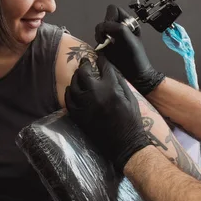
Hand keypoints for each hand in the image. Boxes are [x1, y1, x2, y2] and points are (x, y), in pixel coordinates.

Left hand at [65, 55, 150, 170]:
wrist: (124, 143)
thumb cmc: (131, 120)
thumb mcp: (131, 98)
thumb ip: (120, 82)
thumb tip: (110, 70)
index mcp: (111, 87)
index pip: (103, 67)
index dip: (101, 60)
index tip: (99, 57)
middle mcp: (95, 93)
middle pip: (84, 72)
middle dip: (84, 64)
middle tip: (85, 61)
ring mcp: (84, 104)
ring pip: (74, 84)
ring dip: (76, 77)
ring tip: (78, 74)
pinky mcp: (78, 115)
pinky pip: (68, 100)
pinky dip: (69, 92)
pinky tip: (71, 89)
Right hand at [95, 5, 164, 95]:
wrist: (135, 75)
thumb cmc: (136, 57)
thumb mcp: (130, 39)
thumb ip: (117, 28)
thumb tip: (103, 26)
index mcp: (128, 23)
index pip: (113, 10)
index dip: (110, 17)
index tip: (112, 29)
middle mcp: (119, 28)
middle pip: (104, 19)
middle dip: (104, 27)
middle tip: (108, 38)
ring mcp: (112, 36)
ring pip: (99, 29)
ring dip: (100, 35)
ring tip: (106, 44)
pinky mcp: (106, 45)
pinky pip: (97, 39)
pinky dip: (99, 42)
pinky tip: (104, 49)